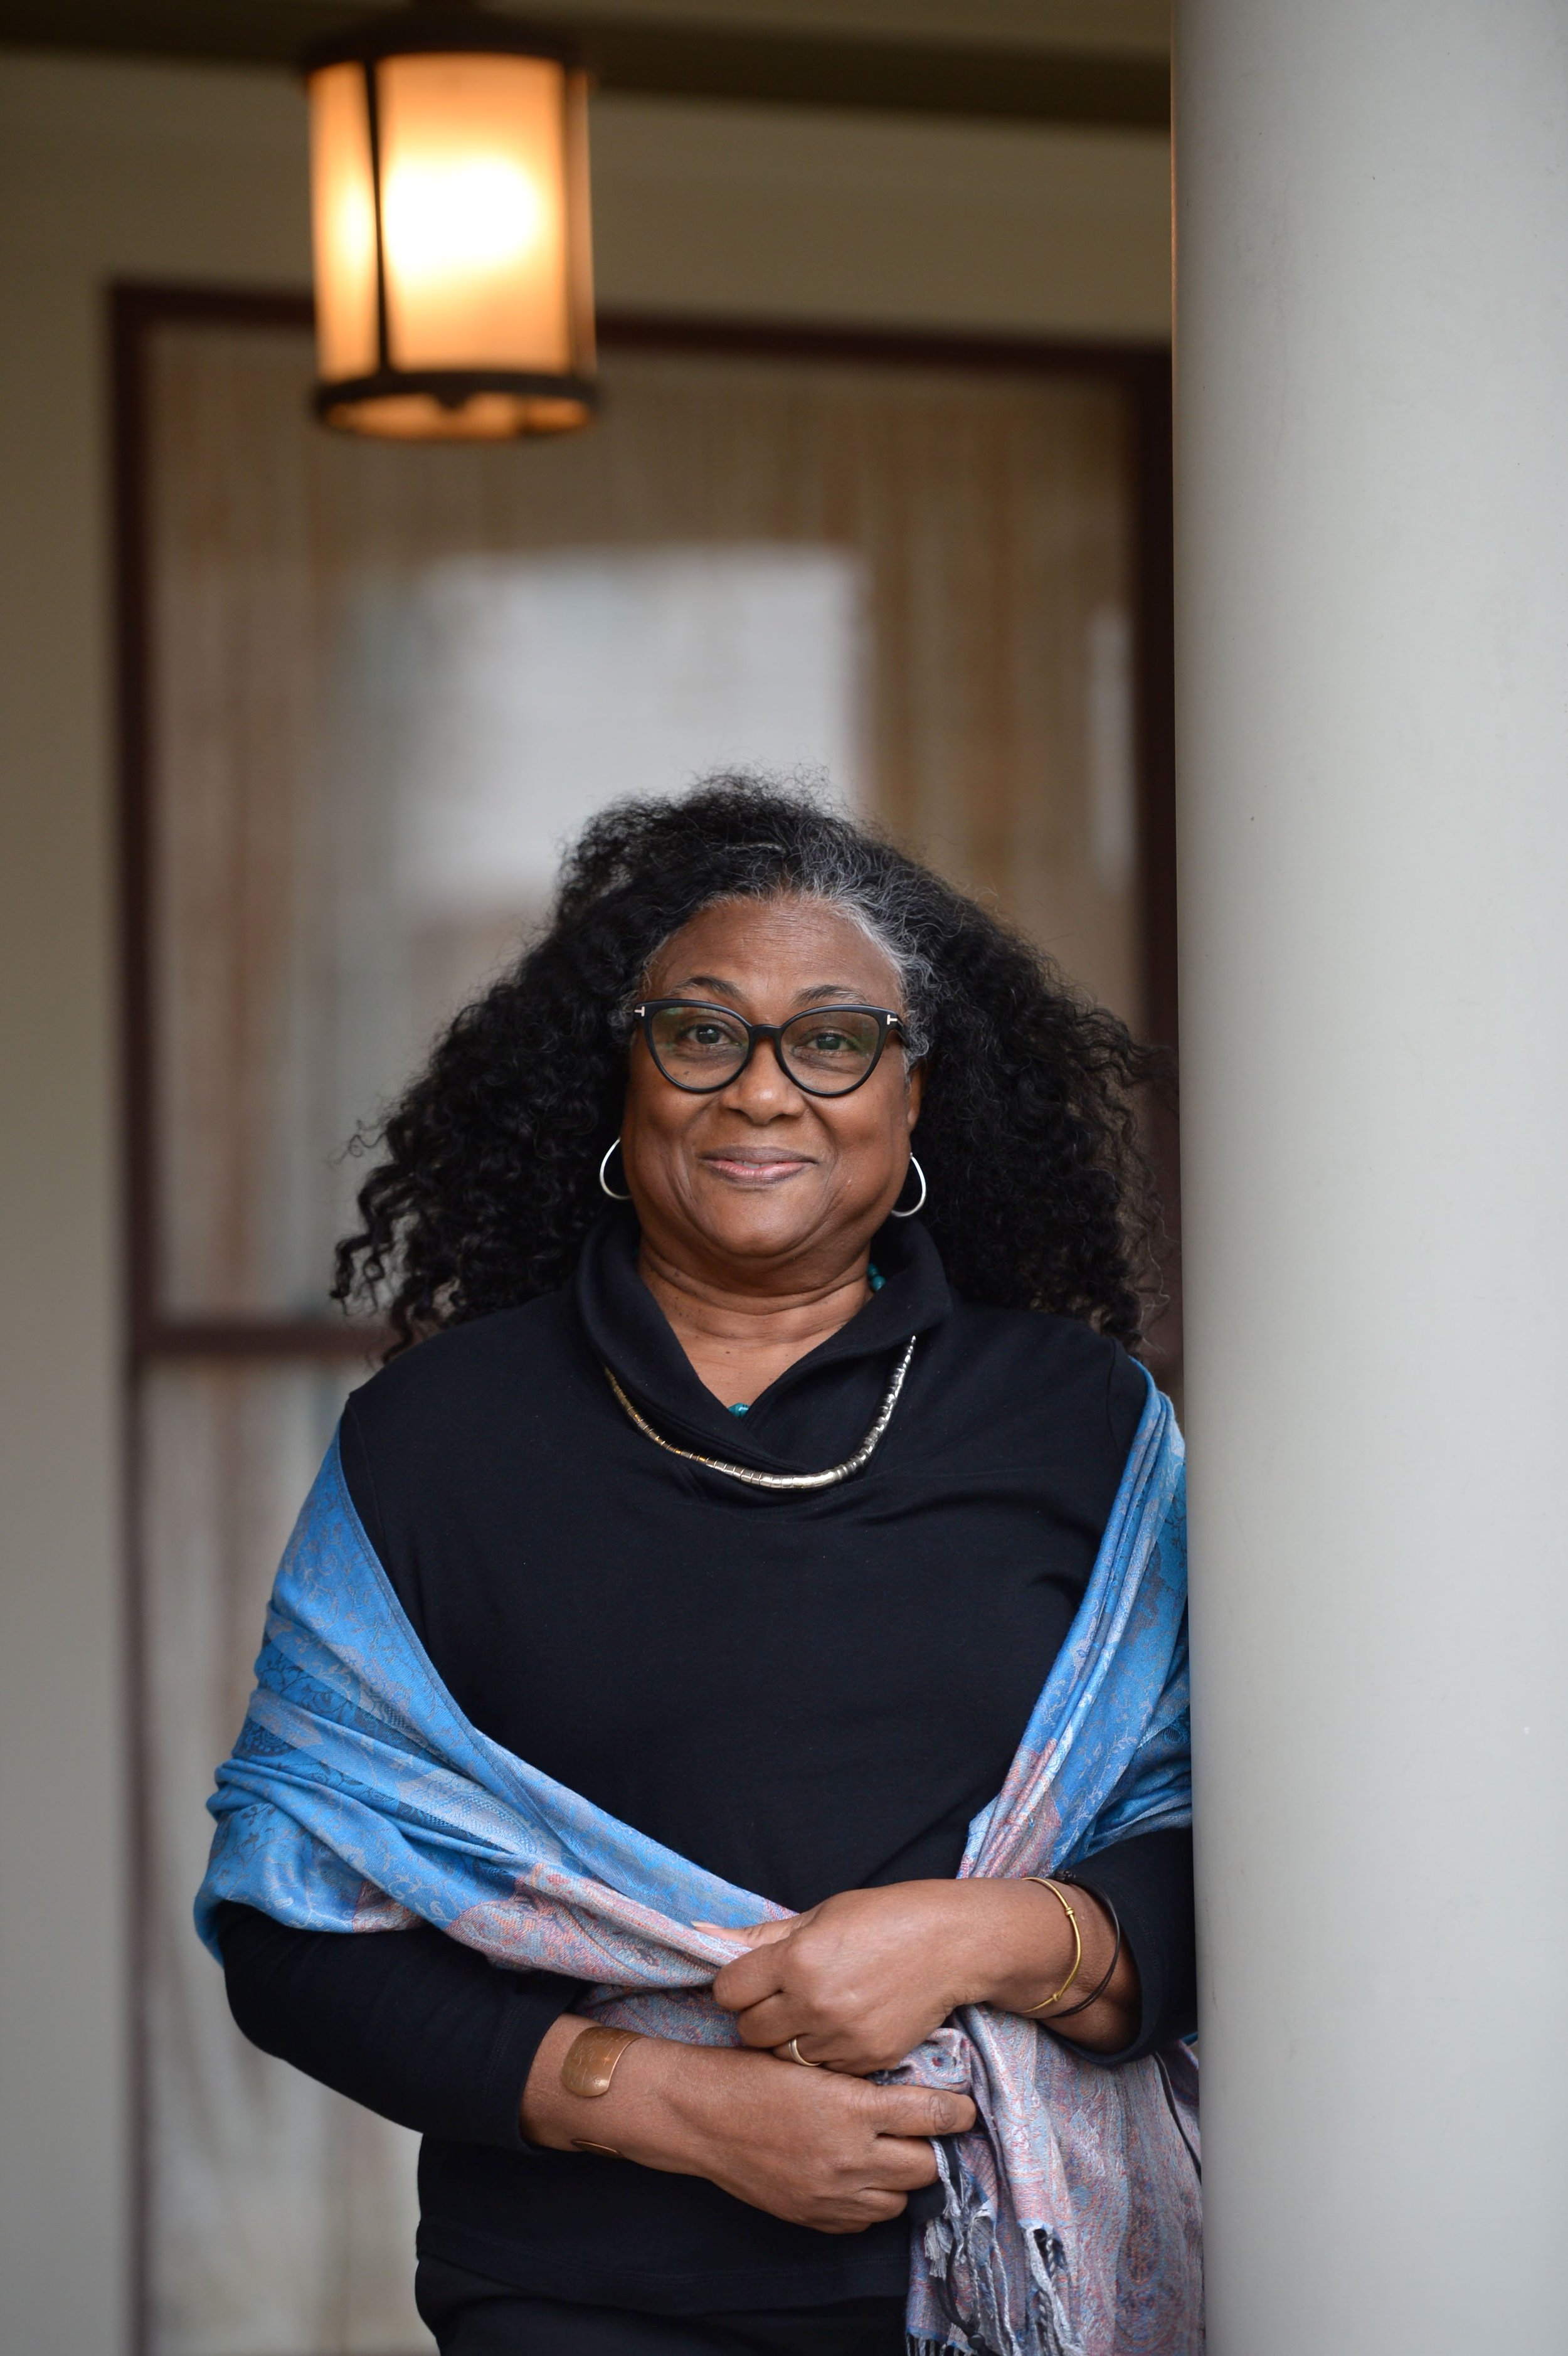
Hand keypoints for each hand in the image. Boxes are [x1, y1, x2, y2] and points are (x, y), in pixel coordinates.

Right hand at [520, 2014, 975, 2233]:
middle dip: (931, 2146)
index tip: (963, 2105)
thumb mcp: (807, 2053)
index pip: (932, 2116)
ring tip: (894, 2149)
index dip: (956, 2111)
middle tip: (927, 2126)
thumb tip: (904, 2062)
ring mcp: (831, 2194)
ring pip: (899, 2198)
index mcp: (852, 2107)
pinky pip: (864, 2219)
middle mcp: (849, 2157)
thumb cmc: (747, 2070)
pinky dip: (871, 2199)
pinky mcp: (811, 2216)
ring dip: (902, 2175)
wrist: (694, 2114)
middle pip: (924, 2166)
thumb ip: (856, 2063)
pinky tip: (861, 2173)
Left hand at [705, 1877, 1135, 2070]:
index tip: (753, 1979)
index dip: (737, 1985)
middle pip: (750, 2031)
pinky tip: (839, 2028)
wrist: (954, 1945)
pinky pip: (821, 2070)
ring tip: (810, 2014)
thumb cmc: (885, 1918)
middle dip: (757, 2016)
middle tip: (781, 1999)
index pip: (729, 1992)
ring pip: (782, 2057)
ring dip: (788, 2040)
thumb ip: (760, 1935)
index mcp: (798, 1959)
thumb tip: (700, 1937)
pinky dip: (822, 2055)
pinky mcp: (867, 2061)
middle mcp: (814, 2002)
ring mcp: (842, 2038)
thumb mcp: (821, 1914)